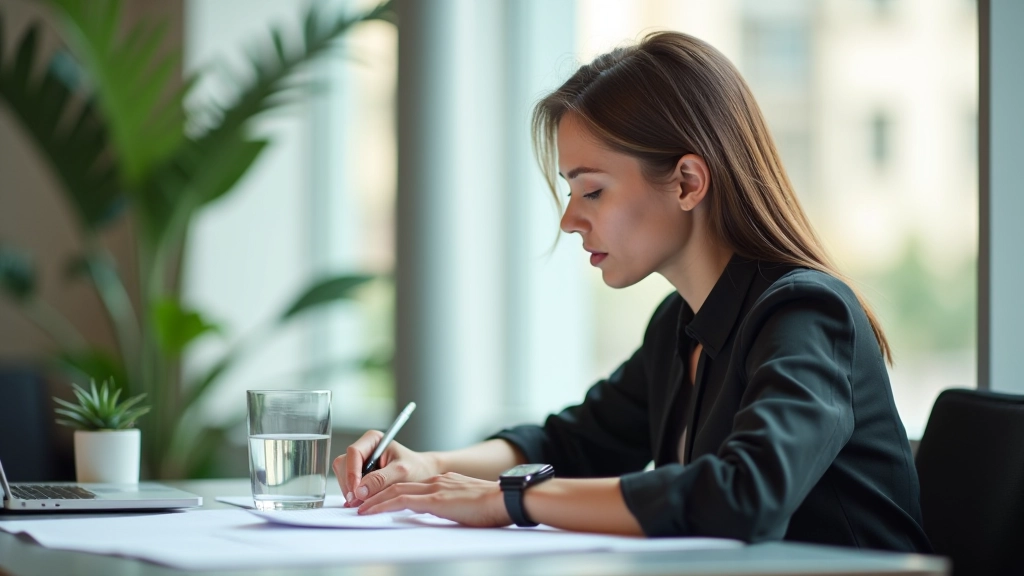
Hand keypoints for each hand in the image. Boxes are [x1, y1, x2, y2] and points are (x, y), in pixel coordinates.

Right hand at [332, 430, 439, 506]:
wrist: (424, 475)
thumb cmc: (417, 468)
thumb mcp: (401, 472)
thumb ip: (380, 479)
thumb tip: (359, 491)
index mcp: (373, 439)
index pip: (354, 452)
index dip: (352, 472)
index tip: (357, 491)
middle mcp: (364, 449)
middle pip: (344, 464)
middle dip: (350, 483)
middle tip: (358, 501)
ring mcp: (360, 462)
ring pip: (343, 475)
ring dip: (350, 490)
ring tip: (363, 501)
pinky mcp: (360, 475)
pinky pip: (348, 483)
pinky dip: (353, 494)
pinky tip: (362, 501)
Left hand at [357, 472, 511, 527]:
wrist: (507, 499)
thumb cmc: (494, 506)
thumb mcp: (468, 504)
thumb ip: (454, 505)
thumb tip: (448, 513)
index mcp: (444, 482)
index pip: (409, 486)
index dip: (388, 492)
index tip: (374, 501)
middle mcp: (436, 481)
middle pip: (396, 485)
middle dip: (374, 494)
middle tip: (357, 504)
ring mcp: (435, 489)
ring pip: (394, 491)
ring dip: (373, 500)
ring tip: (357, 509)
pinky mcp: (435, 500)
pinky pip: (401, 502)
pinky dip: (382, 506)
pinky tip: (370, 512)